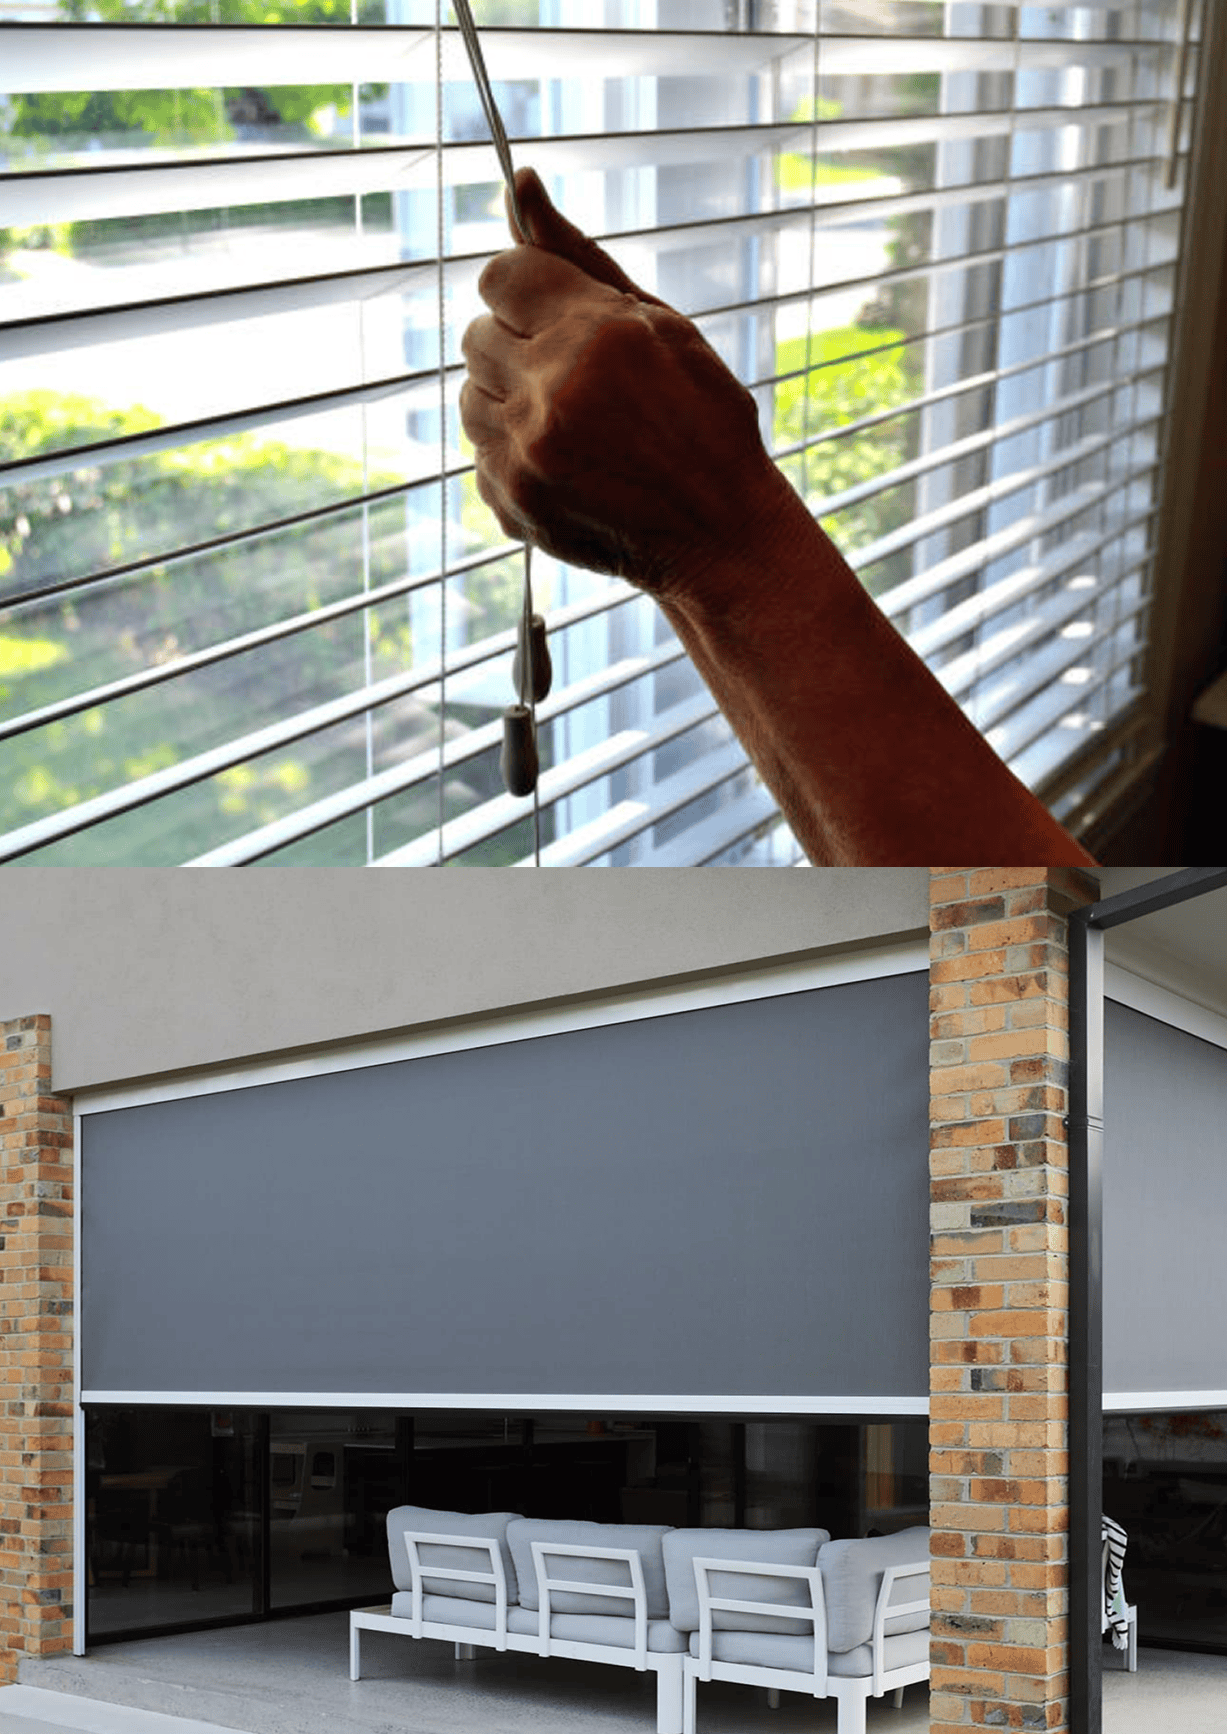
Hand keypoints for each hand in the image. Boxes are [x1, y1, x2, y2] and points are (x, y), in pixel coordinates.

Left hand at [459, 168, 788, 599]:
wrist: (718, 533)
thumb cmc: (700, 419)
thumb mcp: (658, 322)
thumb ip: (578, 255)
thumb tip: (519, 183)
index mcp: (594, 332)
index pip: (499, 276)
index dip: (525, 292)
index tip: (553, 314)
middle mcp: (551, 389)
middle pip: (477, 335)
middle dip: (519, 347)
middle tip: (576, 379)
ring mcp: (526, 451)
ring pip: (471, 397)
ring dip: (510, 403)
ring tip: (570, 425)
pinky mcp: (511, 501)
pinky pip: (481, 455)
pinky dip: (514, 457)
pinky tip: (567, 467)